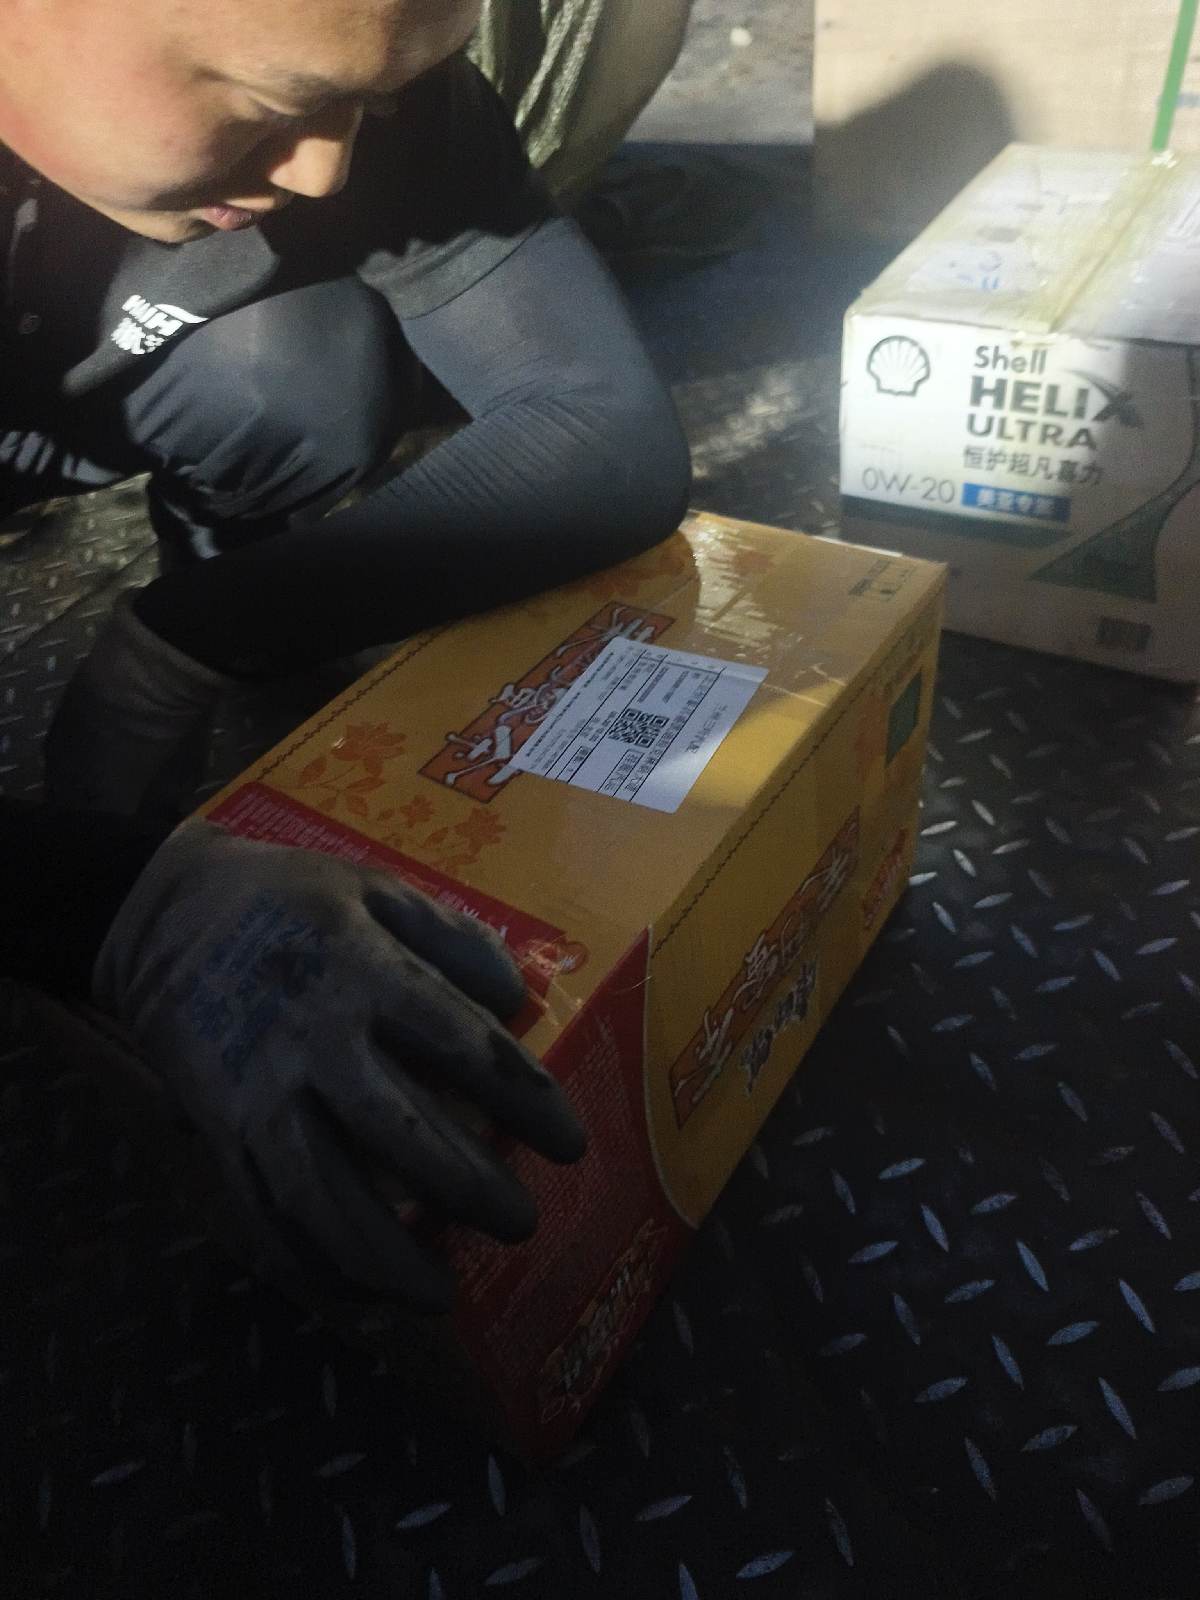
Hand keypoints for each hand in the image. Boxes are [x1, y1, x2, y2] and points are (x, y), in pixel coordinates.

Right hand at [92, 820, 585, 1309]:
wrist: (162, 915)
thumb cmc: (288, 899)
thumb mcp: (374, 887)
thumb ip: (452, 936)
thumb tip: (517, 1000)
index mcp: (362, 972)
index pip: (460, 1043)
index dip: (523, 1097)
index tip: (570, 1144)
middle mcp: (313, 1040)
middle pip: (399, 1131)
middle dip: (468, 1187)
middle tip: (520, 1223)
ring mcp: (258, 1093)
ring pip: (321, 1195)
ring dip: (383, 1255)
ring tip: (440, 1297)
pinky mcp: (218, 1130)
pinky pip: (262, 1211)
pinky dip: (308, 1261)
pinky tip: (357, 1291)